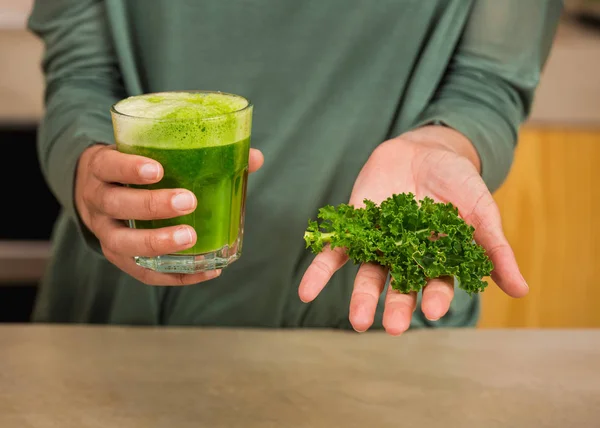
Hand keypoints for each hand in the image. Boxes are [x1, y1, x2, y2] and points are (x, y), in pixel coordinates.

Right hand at [74, 144, 263, 284]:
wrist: (98, 190)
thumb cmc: (135, 170)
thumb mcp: (150, 152)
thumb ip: (195, 152)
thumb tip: (254, 156)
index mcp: (103, 169)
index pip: (108, 166)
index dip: (129, 169)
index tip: (157, 170)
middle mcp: (97, 201)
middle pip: (116, 204)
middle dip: (151, 205)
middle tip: (188, 201)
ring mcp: (104, 232)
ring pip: (122, 242)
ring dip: (158, 242)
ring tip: (191, 238)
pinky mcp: (119, 257)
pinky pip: (142, 272)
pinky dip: (173, 275)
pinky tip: (204, 272)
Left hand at [298, 126, 527, 334]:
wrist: (423, 149)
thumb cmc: (457, 181)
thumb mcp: (480, 208)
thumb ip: (494, 247)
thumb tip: (522, 291)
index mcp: (438, 258)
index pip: (438, 283)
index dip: (437, 296)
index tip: (434, 311)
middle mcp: (406, 258)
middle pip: (401, 286)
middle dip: (397, 306)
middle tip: (393, 327)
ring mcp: (378, 245)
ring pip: (368, 276)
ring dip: (361, 298)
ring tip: (357, 321)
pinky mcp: (354, 230)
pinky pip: (334, 253)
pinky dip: (320, 271)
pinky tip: (306, 292)